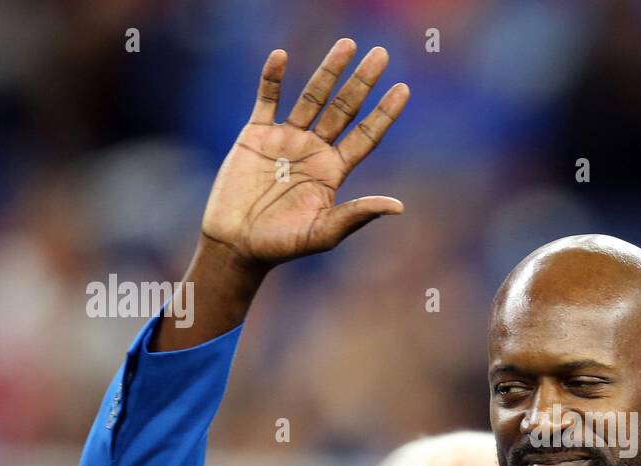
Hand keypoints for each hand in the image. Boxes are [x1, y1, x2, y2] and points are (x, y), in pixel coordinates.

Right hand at [200, 39, 409, 267]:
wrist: (237, 243)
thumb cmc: (282, 245)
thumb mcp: (324, 232)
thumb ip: (358, 214)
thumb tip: (399, 206)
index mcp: (334, 171)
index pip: (366, 135)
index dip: (384, 113)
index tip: (403, 89)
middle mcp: (314, 150)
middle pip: (344, 109)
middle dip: (363, 82)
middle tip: (382, 54)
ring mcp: (286, 139)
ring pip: (312, 97)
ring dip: (329, 71)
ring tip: (348, 45)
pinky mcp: (255, 134)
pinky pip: (266, 99)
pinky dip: (272, 78)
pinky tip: (281, 56)